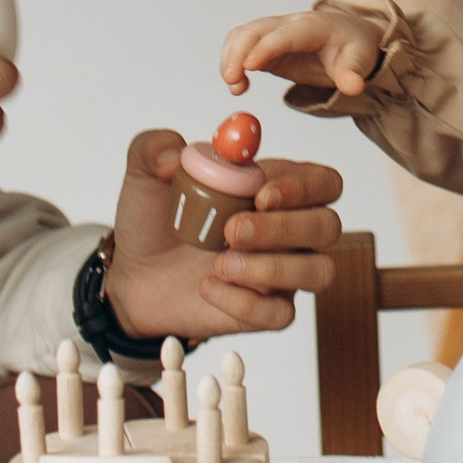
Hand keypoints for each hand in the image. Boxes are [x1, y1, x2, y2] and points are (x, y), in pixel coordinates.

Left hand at [103, 129, 342, 341]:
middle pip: (328, 225)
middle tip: (232, 230)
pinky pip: (281, 315)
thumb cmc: (155, 220)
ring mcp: (283, 274)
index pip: (323, 182)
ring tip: (218, 264)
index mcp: (276, 188)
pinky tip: (208, 288)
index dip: (304, 187)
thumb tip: (174, 156)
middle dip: (285, 227)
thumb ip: (154, 147)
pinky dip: (244, 303)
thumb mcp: (144, 173)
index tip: (261, 194)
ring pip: (319, 272)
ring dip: (272, 268)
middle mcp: (290, 231)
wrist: (134, 275)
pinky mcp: (267, 312)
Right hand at [221, 9, 380, 102]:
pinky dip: (232, 63)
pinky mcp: (266, 46)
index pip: (285, 34)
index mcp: (312, 26)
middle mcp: (289, 24)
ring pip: (242, 35)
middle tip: (233, 83)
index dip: (265, 48)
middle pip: (255, 30)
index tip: (249, 66)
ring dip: (230, 58)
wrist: (350, 37)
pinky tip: (239, 85)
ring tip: (235, 87)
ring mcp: (274, 33)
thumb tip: (352, 87)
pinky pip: (240, 46)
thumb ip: (353, 73)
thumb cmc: (353, 47)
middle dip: (238, 53)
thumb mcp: (360, 60)